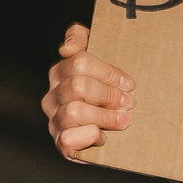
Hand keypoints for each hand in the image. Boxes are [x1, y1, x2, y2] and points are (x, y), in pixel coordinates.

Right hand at [42, 23, 133, 162]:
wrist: (117, 130)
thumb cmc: (109, 90)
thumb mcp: (100, 57)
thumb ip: (80, 38)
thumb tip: (66, 49)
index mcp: (60, 73)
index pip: (80, 61)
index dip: (108, 72)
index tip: (129, 83)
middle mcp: (52, 96)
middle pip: (79, 86)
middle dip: (109, 95)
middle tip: (129, 103)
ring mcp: (55, 120)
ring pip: (74, 111)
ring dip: (105, 116)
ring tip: (124, 120)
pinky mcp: (62, 144)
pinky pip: (68, 140)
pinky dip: (89, 137)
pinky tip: (103, 136)